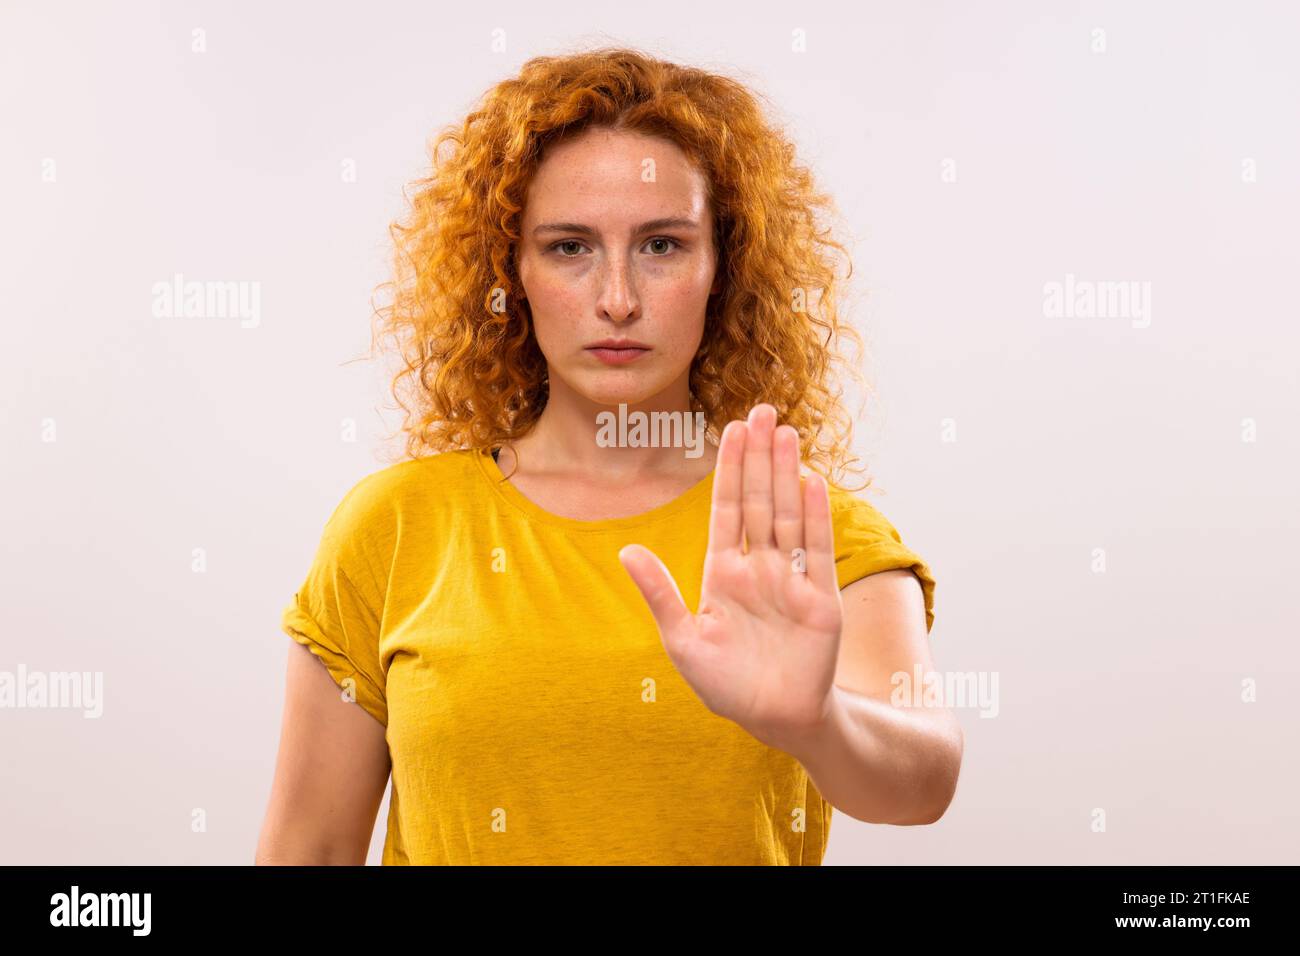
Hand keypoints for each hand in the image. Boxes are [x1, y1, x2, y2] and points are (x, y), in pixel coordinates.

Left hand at [618, 403, 843, 750]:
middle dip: (760, 456)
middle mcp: (759, 567)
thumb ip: (658, 593)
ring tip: (786, 432)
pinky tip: (811, 481)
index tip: (730, 429)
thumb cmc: (725, 684)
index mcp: (723, 572)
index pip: (727, 509)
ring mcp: (791, 579)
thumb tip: (626, 550)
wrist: (773, 719)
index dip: (729, 469)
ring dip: (787, 473)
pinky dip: (816, 516)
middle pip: (760, 500)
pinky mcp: (820, 598)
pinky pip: (817, 549)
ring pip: (789, 514)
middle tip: (763, 410)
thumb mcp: (681, 639)